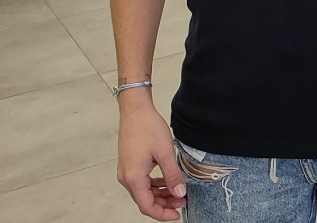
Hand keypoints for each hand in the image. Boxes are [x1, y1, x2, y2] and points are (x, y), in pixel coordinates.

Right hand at [116, 96, 186, 220]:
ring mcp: (126, 171)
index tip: (177, 214)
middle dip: (164, 203)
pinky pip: (142, 181)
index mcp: (133, 178)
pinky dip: (155, 184)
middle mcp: (126, 178)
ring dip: (160, 194)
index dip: (162, 213)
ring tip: (178, 192)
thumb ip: (172, 175)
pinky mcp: (130, 165)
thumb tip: (180, 193)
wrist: (135, 110)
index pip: (147, 206)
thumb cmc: (148, 128)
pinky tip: (167, 181)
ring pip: (144, 191)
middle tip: (182, 202)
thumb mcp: (165, 152)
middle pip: (145, 200)